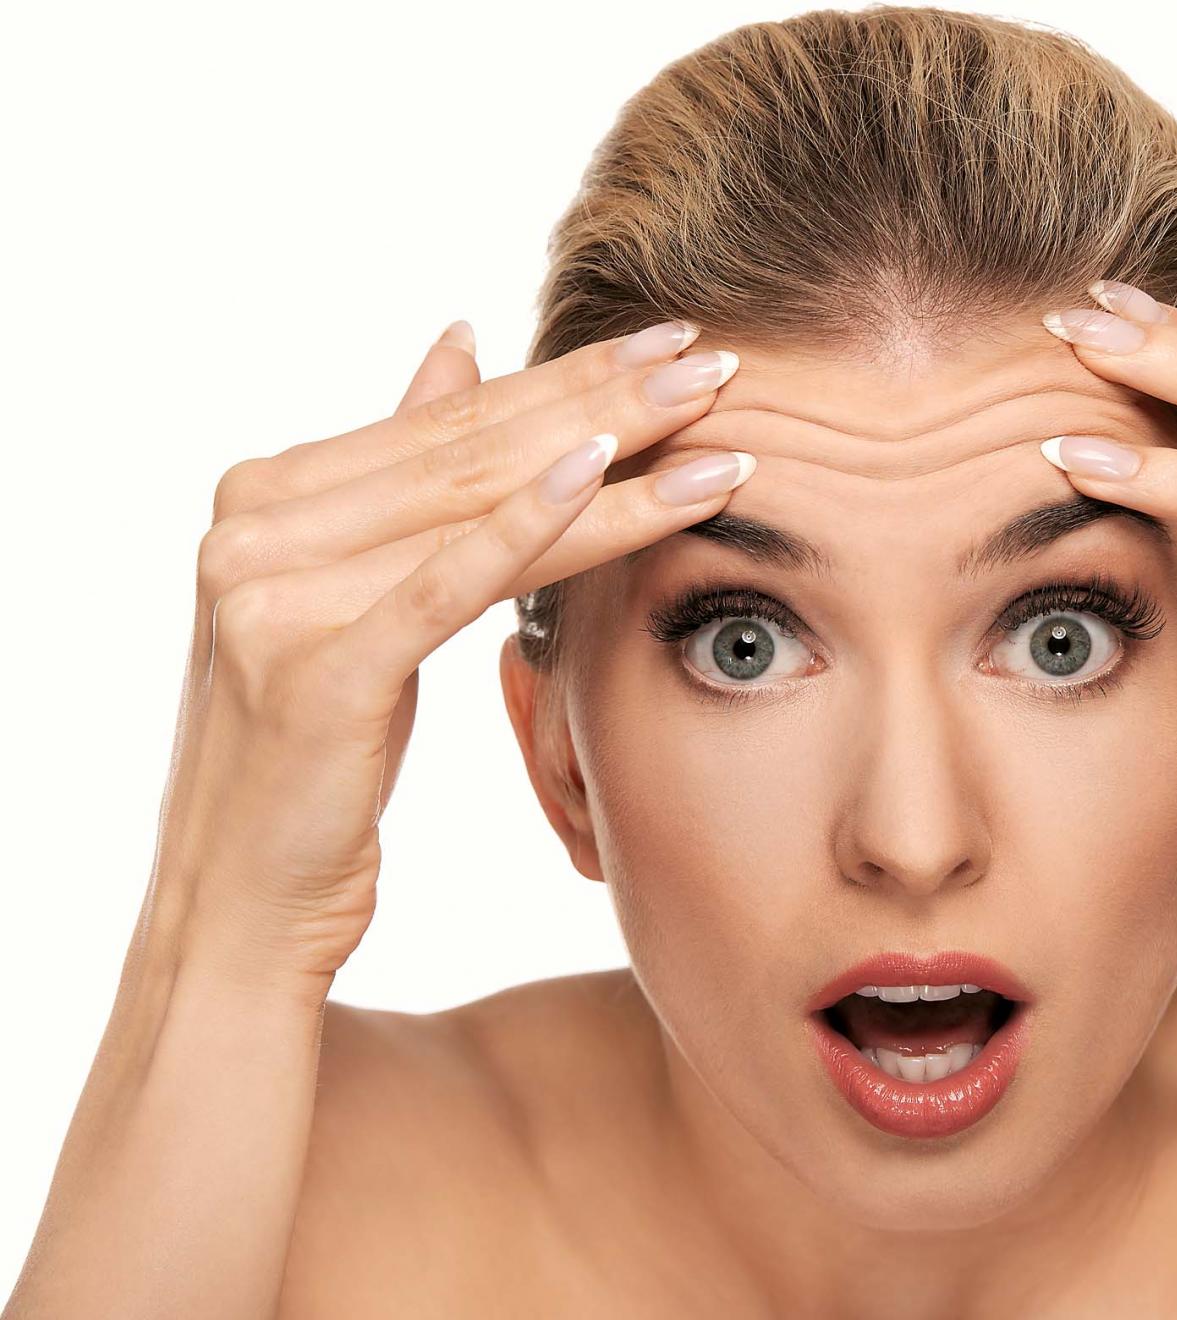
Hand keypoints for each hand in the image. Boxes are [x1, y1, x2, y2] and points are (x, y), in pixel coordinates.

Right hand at [144, 319, 751, 996]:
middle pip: (471, 452)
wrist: (240, 901)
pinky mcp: (315, 671)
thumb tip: (460, 340)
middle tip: (713, 359)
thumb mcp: (357, 596)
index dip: (566, 377)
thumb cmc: (313, 754)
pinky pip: (448, 585)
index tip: (669, 341)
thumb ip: (397, 472)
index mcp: (265, 494)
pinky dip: (529, 526)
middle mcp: (254, 528)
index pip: (451, 424)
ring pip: (476, 509)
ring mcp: (271, 596)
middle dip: (604, 400)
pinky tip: (606, 475)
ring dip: (609, 459)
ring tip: (710, 419)